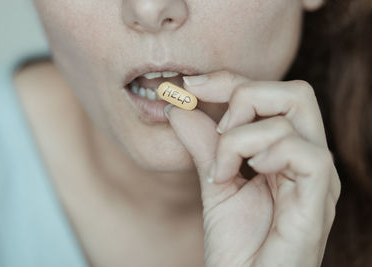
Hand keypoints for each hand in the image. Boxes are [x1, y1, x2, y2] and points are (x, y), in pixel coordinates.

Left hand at [166, 70, 340, 266]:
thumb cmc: (237, 244)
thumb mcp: (215, 183)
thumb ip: (203, 145)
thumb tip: (178, 108)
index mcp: (287, 153)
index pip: (271, 94)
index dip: (230, 81)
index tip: (190, 85)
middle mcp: (308, 158)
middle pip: (295, 92)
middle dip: (245, 97)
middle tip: (218, 131)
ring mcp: (318, 178)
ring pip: (293, 115)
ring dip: (241, 136)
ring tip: (223, 170)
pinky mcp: (321, 199)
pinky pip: (304, 152)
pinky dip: (263, 153)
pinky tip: (246, 175)